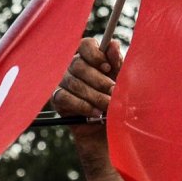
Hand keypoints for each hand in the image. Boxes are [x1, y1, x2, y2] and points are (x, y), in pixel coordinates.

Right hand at [51, 36, 122, 177]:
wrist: (111, 136)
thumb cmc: (119, 105)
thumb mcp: (123, 84)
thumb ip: (118, 64)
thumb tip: (113, 44)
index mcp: (91, 59)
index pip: (85, 44)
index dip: (95, 54)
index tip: (108, 68)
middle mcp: (74, 68)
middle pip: (78, 64)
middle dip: (98, 80)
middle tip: (113, 92)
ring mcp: (64, 83)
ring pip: (73, 81)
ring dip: (93, 95)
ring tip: (107, 107)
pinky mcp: (59, 101)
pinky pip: (64, 97)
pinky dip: (81, 105)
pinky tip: (94, 113)